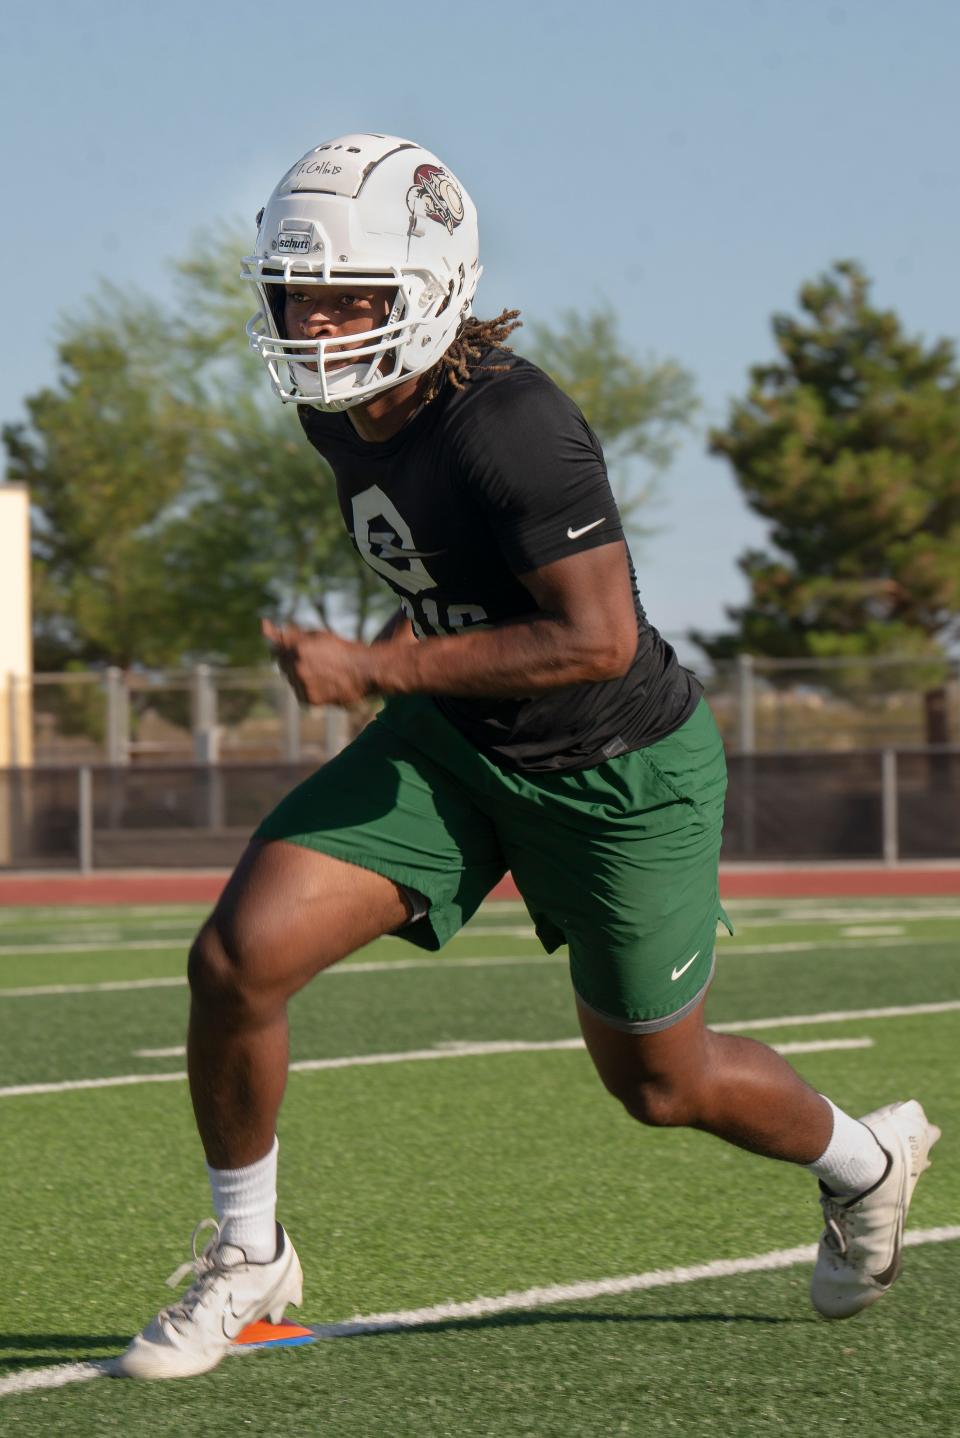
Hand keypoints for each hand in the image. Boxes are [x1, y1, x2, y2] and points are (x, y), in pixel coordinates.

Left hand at [261, 620, 375, 705]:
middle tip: (311, 658)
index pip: (276, 646)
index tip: (273, 635)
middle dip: (290, 660)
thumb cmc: (343, 649)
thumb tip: (265, 627)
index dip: (275, 642)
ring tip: (322, 671)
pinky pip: (299, 691)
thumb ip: (291, 634)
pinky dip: (306, 687)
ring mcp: (302, 685)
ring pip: (290, 678)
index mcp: (299, 649)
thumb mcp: (318, 635)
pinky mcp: (308, 700)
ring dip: (299, 674)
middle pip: (282, 664)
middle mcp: (297, 668)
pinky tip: (323, 682)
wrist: (365, 672)